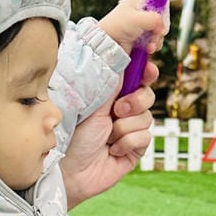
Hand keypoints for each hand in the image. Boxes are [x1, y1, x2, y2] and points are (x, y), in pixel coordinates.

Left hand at [61, 63, 157, 206]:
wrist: (68, 169)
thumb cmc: (70, 132)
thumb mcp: (91, 98)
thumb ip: (112, 77)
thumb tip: (126, 47)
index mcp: (109, 92)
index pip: (135, 75)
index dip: (146, 71)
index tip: (148, 70)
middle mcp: (121, 109)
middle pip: (147, 95)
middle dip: (135, 101)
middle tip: (117, 110)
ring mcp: (129, 129)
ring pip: (147, 117)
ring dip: (125, 127)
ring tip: (107, 136)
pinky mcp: (134, 149)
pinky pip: (145, 137)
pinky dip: (127, 143)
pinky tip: (111, 150)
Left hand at [98, 0, 168, 55]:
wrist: (106, 46)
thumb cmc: (117, 27)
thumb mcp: (138, 19)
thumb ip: (155, 19)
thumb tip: (163, 28)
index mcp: (137, 1)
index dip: (161, 3)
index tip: (161, 14)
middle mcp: (140, 13)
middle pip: (160, 17)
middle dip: (159, 28)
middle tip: (155, 34)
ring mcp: (141, 27)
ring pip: (158, 32)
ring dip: (156, 41)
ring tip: (149, 47)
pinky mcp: (140, 40)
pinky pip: (153, 42)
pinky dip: (153, 47)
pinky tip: (148, 51)